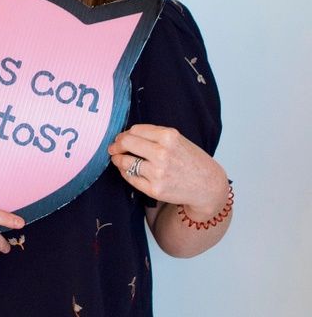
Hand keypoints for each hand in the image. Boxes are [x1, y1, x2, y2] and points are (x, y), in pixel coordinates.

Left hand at [108, 124, 227, 218]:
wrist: (208, 185)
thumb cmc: (190, 159)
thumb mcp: (177, 139)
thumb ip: (153, 134)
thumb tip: (125, 135)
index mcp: (168, 136)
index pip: (135, 130)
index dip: (124, 134)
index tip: (121, 138)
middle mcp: (162, 153)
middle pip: (126, 143)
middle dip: (116, 145)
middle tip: (113, 148)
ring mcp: (158, 173)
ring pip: (125, 162)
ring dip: (118, 159)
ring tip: (118, 159)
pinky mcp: (155, 190)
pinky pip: (130, 178)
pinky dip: (125, 172)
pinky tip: (127, 170)